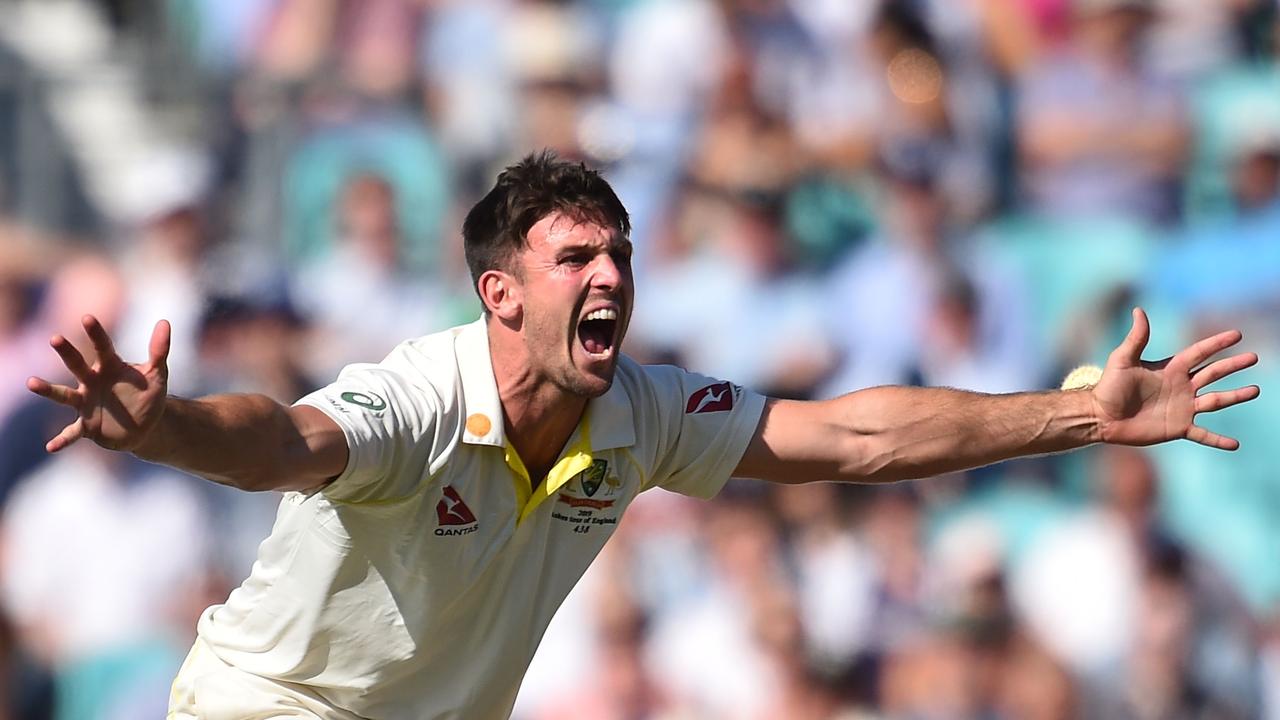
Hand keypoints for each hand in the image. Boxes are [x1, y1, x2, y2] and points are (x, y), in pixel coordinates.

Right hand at [26, 315, 170, 452]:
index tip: (87, 317)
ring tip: (32, 382)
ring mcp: (86, 403)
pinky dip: (62, 439)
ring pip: (64, 395)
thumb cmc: (148, 393)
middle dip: (67, 352)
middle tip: (55, 338)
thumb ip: (159, 350)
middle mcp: (92, 382)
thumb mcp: (157, 373)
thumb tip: (164, 322)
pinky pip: (72, 433)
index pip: (102, 347)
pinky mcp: (87, 426)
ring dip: (48, 390)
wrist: (145, 425)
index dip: (96, 333)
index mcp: (109, 367)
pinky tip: (51, 447)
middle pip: (77, 365)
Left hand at [1091, 308, 1259, 449]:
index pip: (1199, 353)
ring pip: (1215, 401)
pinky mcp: (1178, 428)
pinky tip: (1235, 444)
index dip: (1217, 344)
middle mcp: (1181, 387)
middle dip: (1233, 365)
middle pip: (1213, 373)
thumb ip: (1136, 338)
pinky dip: (1218, 440)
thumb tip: (1138, 310)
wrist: (1101, 416)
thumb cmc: (1109, 386)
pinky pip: (1203, 435)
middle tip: (1253, 357)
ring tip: (1255, 390)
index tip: (1237, 335)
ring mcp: (1182, 408)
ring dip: (1235, 396)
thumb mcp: (1122, 359)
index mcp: (1170, 369)